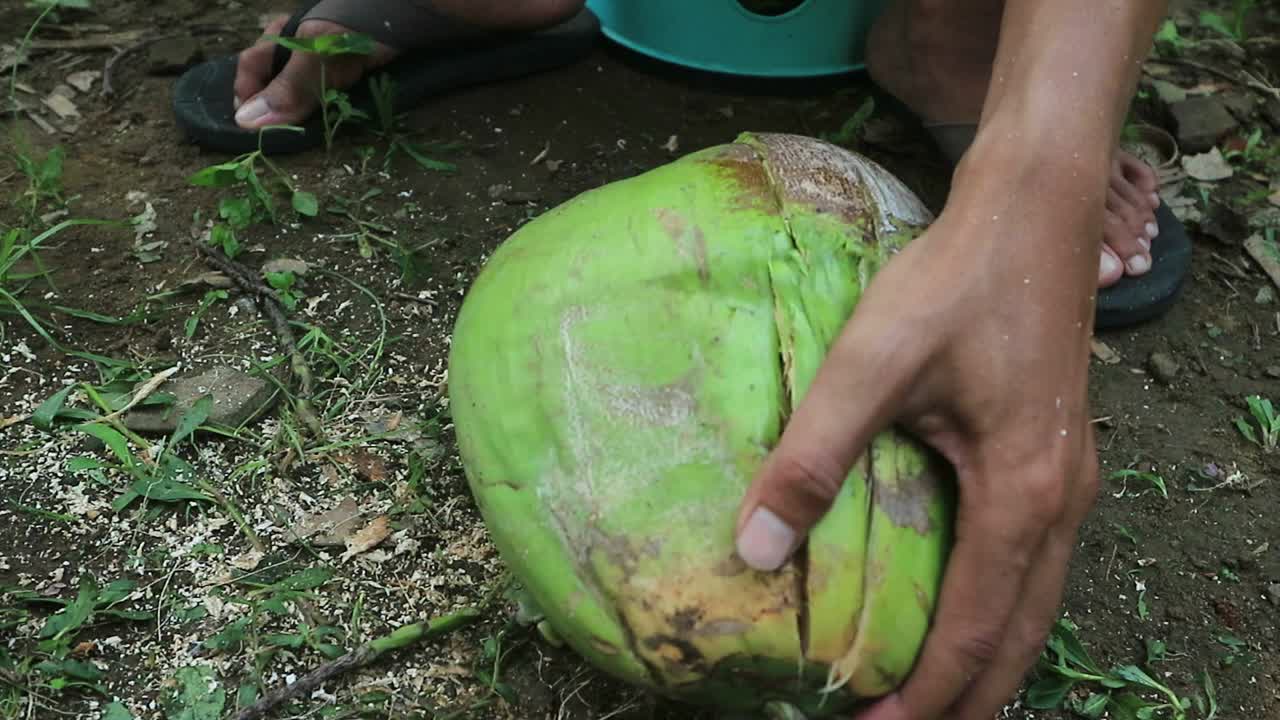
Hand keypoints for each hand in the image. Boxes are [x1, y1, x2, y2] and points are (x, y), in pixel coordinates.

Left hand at [733, 149, 1103, 718]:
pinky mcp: (1058, 454)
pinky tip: (963, 605)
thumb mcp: (870, 363)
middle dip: (966, 696)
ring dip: (988, 657)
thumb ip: (811, 456)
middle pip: (1022, 636)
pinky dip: (1002, 608)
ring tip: (931, 692)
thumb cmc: (953, 282)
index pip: (976, 630)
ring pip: (1037, 603)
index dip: (925, 692)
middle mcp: (1063, 502)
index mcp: (1022, 495)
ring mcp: (1071, 479)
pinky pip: (1036, 562)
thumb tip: (755, 551)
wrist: (1032, 212)